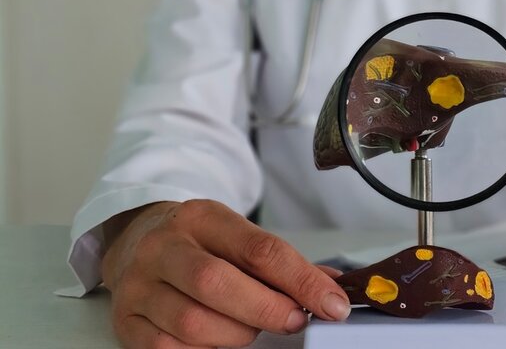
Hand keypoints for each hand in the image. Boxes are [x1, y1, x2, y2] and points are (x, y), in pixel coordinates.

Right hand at [101, 200, 349, 347]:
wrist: (136, 239)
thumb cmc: (198, 243)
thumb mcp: (237, 236)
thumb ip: (282, 263)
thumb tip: (331, 290)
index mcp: (202, 218)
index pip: (259, 249)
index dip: (301, 281)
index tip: (331, 304)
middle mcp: (164, 246)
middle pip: (217, 283)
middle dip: (268, 309)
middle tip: (295, 320)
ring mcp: (138, 283)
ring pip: (193, 322)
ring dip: (237, 334)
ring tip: (253, 329)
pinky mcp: (126, 318)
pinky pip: (168, 347)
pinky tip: (219, 339)